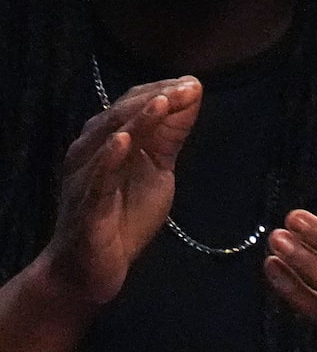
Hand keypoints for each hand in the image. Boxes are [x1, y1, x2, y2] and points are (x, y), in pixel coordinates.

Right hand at [40, 77, 201, 308]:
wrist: (91, 268)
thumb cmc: (123, 218)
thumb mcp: (156, 172)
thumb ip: (168, 138)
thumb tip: (189, 101)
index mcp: (108, 141)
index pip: (133, 107)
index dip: (163, 93)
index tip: (194, 83)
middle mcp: (91, 152)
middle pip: (122, 117)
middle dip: (156, 99)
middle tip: (188, 87)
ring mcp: (87, 177)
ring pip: (109, 140)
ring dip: (136, 119)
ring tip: (162, 101)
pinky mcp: (88, 206)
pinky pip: (98, 179)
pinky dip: (110, 158)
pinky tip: (125, 142)